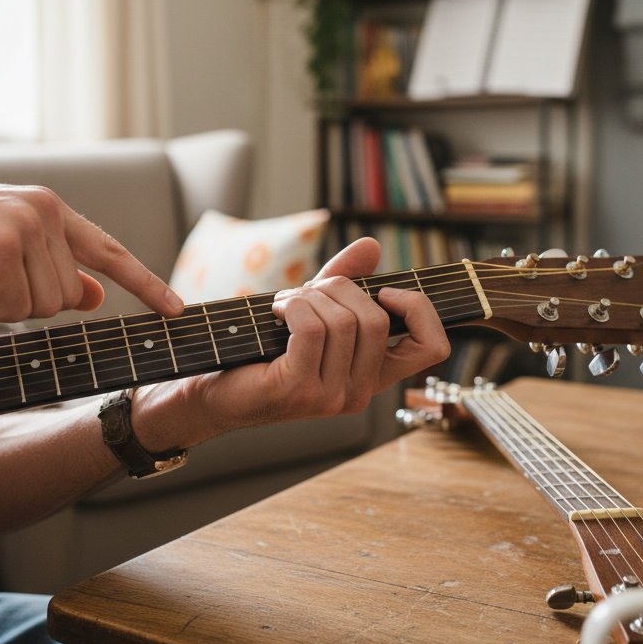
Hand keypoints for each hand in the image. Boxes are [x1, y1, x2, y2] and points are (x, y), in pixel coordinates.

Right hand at [0, 177, 183, 320]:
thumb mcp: (6, 248)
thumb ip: (55, 268)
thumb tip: (95, 297)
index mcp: (49, 207)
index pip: (109, 250)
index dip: (145, 284)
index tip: (176, 310)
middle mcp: (44, 211)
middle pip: (69, 297)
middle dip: (26, 300)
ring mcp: (24, 228)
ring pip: (44, 307)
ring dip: (3, 304)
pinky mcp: (0, 249)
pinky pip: (14, 311)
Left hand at [136, 237, 449, 447]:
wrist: (210, 388)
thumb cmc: (261, 349)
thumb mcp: (312, 308)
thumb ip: (345, 280)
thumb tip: (371, 246)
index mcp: (372, 375)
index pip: (432, 347)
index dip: (420, 309)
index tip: (385, 290)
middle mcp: (359, 393)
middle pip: (377, 319)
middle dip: (339, 289)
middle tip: (306, 292)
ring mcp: (330, 397)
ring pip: (344, 321)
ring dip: (308, 297)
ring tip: (284, 305)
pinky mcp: (297, 390)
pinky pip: (312, 329)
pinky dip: (293, 307)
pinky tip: (275, 313)